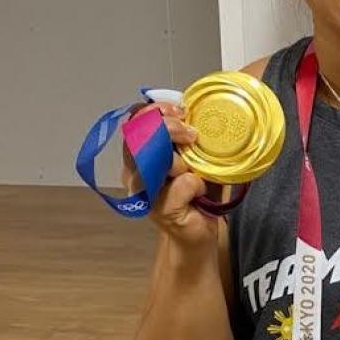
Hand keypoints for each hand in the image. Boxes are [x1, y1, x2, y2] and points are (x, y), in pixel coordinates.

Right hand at [121, 103, 217, 249]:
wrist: (198, 233)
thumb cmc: (195, 193)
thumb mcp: (194, 158)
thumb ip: (191, 136)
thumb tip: (204, 106)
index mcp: (139, 155)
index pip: (136, 123)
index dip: (155, 111)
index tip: (180, 110)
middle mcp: (135, 173)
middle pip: (141, 138)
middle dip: (170, 129)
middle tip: (192, 135)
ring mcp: (145, 193)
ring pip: (160, 161)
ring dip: (184, 161)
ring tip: (196, 170)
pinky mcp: (161, 210)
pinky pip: (182, 185)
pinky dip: (196, 184)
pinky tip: (198, 192)